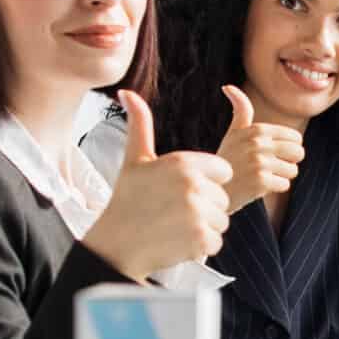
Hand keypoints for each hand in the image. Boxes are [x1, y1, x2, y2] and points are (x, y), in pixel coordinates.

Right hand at [82, 90, 233, 279]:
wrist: (116, 245)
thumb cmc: (127, 200)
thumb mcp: (135, 160)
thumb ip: (140, 124)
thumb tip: (127, 92)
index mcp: (183, 162)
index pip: (223, 170)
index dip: (207, 182)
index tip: (182, 190)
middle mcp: (193, 185)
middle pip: (222, 197)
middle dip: (205, 207)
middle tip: (174, 212)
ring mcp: (197, 213)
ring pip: (222, 220)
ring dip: (204, 227)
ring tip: (175, 227)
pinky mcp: (200, 239)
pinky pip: (216, 241)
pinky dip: (200, 245)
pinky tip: (177, 242)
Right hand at [216, 84, 303, 210]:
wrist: (214, 189)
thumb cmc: (229, 160)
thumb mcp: (234, 133)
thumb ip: (240, 110)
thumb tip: (228, 86)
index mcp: (257, 130)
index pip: (296, 138)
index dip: (287, 149)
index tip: (270, 154)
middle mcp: (258, 143)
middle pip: (299, 153)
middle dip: (288, 162)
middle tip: (269, 167)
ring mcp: (260, 162)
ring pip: (293, 170)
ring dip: (280, 177)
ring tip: (261, 176)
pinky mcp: (261, 181)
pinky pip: (285, 185)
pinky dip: (274, 189)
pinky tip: (258, 187)